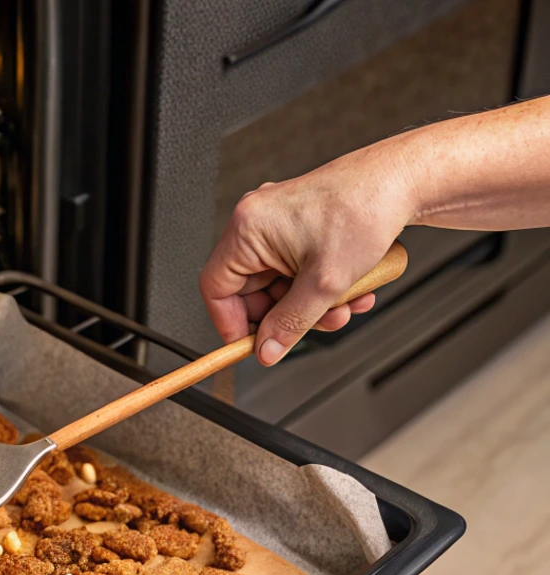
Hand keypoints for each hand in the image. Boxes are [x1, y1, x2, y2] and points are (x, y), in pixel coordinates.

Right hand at [199, 142, 417, 364]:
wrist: (403, 180)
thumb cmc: (366, 208)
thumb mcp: (324, 283)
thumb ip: (290, 323)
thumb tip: (268, 349)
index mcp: (249, 228)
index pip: (216, 288)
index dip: (231, 323)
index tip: (253, 343)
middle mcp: (257, 222)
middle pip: (250, 291)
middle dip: (284, 315)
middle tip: (311, 327)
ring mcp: (277, 224)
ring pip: (277, 285)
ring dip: (308, 305)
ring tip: (342, 307)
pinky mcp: (297, 227)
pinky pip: (294, 271)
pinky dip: (317, 288)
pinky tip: (347, 291)